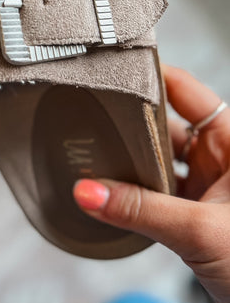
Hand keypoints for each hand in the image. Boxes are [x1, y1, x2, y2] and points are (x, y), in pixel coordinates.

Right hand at [73, 65, 229, 302]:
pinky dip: (135, 189)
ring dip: (130, 160)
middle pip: (165, 121)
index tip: (111, 70)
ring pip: (159, 156)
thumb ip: (138, 210)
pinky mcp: (195, 208)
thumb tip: (85, 191)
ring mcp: (208, 181)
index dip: (151, 76)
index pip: (186, 90)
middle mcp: (220, 153)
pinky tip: (108, 189)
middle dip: (129, 121)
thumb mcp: (198, 231)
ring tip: (91, 153)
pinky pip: (157, 188)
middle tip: (88, 115)